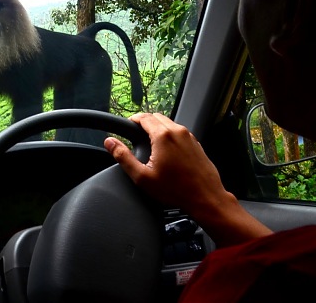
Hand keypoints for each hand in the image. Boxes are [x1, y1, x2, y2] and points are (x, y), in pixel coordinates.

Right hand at [103, 112, 226, 215]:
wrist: (206, 198)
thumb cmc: (175, 190)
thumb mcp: (142, 176)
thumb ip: (123, 157)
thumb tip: (110, 142)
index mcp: (163, 136)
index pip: (144, 117)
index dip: (133, 119)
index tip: (128, 126)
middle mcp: (178, 132)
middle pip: (157, 117)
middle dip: (145, 122)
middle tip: (136, 134)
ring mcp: (189, 137)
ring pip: (169, 123)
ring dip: (158, 128)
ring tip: (150, 143)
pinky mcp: (197, 144)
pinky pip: (180, 132)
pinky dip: (170, 135)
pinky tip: (167, 151)